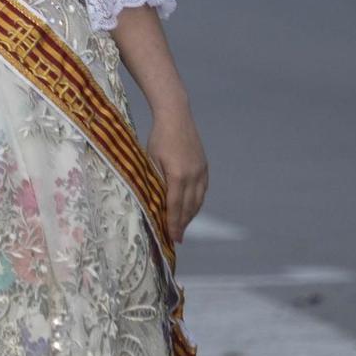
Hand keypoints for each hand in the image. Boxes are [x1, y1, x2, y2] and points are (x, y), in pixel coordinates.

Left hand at [148, 107, 208, 246]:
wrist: (176, 117)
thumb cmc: (158, 137)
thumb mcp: (151, 160)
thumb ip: (154, 182)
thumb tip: (154, 204)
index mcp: (178, 176)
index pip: (175, 207)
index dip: (173, 224)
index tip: (171, 238)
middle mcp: (193, 176)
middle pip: (188, 207)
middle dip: (182, 224)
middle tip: (176, 238)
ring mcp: (201, 172)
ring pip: (197, 201)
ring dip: (190, 216)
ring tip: (182, 227)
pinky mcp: (204, 167)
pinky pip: (202, 191)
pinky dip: (197, 203)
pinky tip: (191, 209)